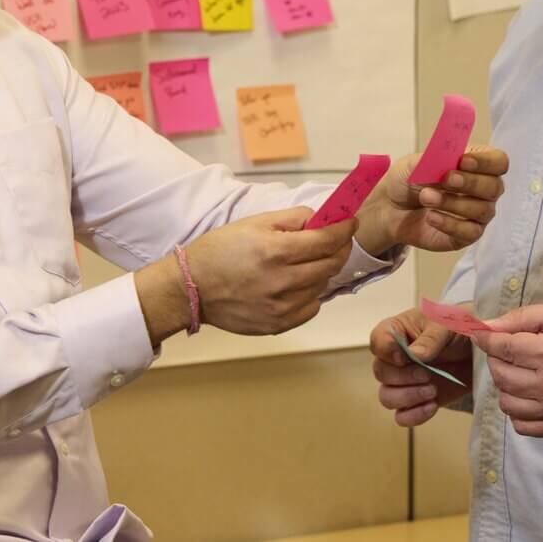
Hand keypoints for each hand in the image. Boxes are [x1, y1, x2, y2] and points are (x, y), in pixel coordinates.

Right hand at [187, 207, 356, 335]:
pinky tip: (297, 284)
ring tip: (309, 261)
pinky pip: (311, 307)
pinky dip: (311, 293)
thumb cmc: (220, 251)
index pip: (326, 240)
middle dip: (340, 248)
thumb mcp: (254, 223)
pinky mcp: (278, 324)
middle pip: (331, 264)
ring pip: (322, 285)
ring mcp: (282, 306)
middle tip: (337, 240)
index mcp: (276, 251)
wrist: (192, 288)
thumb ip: (292, 219)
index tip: (350, 223)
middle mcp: (283, 280)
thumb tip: (321, 218)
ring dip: (323, 270)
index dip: (344, 229)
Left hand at [356, 146, 507, 254]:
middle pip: (494, 187)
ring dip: (453, 202)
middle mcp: (483, 190)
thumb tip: (452, 159)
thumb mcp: (415, 163)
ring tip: (426, 197)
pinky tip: (431, 217)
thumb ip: (435, 159)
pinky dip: (450, 223)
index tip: (462, 161)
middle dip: (470, 182)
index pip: (498, 161)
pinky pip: (470, 232)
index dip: (486, 161)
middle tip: (445, 179)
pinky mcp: (466, 235)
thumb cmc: (409, 180)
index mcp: (476, 165)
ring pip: (482, 210)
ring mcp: (477, 214)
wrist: (390, 207)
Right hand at [370, 307, 472, 425]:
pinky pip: (402, 416)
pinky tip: (432, 406)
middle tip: (427, 375)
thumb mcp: (447, 326)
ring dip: (408, 397)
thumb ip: (430, 339)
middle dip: (403, 377)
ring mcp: (403, 382)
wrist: (476, 354)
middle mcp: (394, 359)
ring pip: (387, 397)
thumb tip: (414, 355)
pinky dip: (414, 415)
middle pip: (381, 372)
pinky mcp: (415, 402)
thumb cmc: (457, 330)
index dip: (387, 351)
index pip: (378, 341)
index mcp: (397, 332)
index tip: (404, 357)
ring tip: (432, 391)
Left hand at [468, 301, 542, 436]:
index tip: (480, 334)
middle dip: (496, 359)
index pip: (501, 348)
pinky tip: (527, 396)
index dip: (486, 339)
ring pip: (508, 403)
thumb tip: (490, 326)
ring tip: (519, 372)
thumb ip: (524, 318)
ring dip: (506, 385)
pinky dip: (518, 412)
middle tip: (507, 350)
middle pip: (500, 376)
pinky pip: (524, 427)